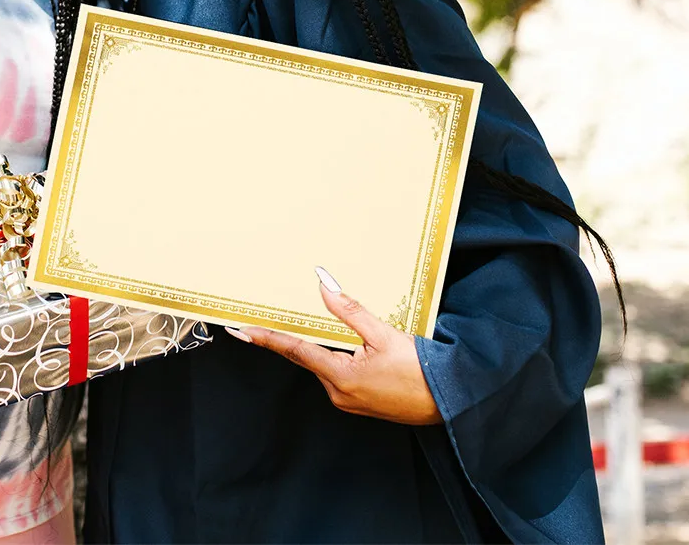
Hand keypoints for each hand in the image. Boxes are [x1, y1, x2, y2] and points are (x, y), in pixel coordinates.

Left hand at [226, 267, 440, 424]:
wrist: (449, 402)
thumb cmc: (421, 370)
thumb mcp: (384, 334)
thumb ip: (350, 310)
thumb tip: (323, 286)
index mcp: (340, 376)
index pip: (294, 349)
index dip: (264, 337)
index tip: (239, 330)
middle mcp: (338, 392)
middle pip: (308, 355)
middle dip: (294, 335)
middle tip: (271, 315)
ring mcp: (348, 400)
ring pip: (324, 363)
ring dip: (321, 345)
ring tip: (322, 324)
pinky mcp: (358, 403)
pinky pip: (338, 373)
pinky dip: (336, 356)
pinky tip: (350, 345)